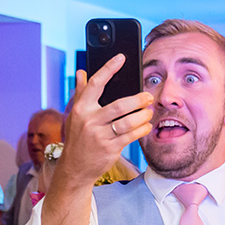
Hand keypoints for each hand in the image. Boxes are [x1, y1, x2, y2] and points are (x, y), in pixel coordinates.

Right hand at [56, 56, 153, 186]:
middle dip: (137, 99)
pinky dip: (141, 129)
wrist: (75, 167)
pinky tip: (146, 126)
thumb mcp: (75, 115)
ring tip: (148, 112)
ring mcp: (99, 136)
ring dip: (142, 115)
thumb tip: (80, 72)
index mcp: (81, 108)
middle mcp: (89, 121)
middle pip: (118, 105)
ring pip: (127, 122)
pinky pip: (130, 136)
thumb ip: (80, 93)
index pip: (96, 84)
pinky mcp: (109, 148)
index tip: (121, 58)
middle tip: (148, 96)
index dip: (109, 69)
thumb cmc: (78, 138)